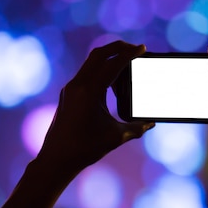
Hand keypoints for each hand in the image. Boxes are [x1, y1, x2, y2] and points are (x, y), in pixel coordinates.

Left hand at [37, 41, 154, 170]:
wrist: (56, 159)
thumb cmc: (85, 149)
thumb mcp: (116, 137)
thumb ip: (137, 128)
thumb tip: (151, 123)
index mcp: (89, 92)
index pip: (112, 65)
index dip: (129, 54)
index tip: (142, 49)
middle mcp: (77, 85)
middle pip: (99, 55)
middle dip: (118, 48)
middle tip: (135, 49)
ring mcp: (71, 88)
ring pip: (91, 62)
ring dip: (108, 58)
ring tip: (126, 63)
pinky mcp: (68, 94)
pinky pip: (86, 73)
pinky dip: (100, 70)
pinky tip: (112, 80)